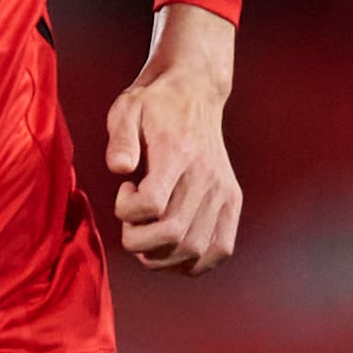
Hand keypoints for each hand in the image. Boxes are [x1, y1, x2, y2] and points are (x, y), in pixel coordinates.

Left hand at [104, 3, 241, 273]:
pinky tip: (173, 247)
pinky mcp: (232, 201)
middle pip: (172, 235)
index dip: (126, 210)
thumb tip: (120, 167)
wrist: (195, 91)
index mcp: (178, 153)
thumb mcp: (126, 109)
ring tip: (149, 232)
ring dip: (161, 255)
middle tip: (131, 220)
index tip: (125, 189)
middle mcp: (206, 176)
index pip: (151, 205)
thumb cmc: (154, 104)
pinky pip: (221, 250)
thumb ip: (120, 139)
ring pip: (194, 250)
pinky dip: (194, 261)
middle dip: (138, 240)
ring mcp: (223, 191)